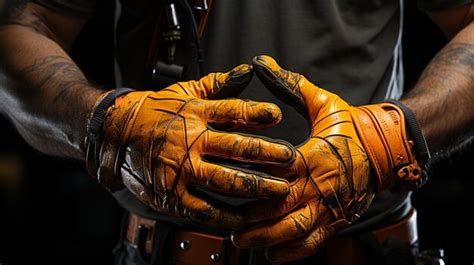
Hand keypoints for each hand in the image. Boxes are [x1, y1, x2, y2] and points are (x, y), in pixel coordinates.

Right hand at [86, 64, 294, 228]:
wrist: (118, 133)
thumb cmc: (157, 111)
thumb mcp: (186, 91)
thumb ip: (219, 83)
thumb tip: (248, 71)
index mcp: (195, 113)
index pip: (230, 111)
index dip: (255, 113)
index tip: (276, 115)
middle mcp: (190, 141)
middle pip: (235, 148)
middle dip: (267, 154)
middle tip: (290, 159)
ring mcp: (181, 169)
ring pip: (225, 180)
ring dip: (256, 186)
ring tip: (280, 190)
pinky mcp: (172, 194)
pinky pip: (203, 208)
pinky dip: (225, 215)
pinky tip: (245, 218)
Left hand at [231, 56, 426, 261]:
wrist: (387, 148)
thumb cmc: (353, 126)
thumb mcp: (324, 103)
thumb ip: (292, 86)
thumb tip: (263, 62)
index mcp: (312, 157)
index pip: (276, 171)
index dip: (252, 180)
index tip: (228, 183)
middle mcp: (318, 186)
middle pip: (280, 209)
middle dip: (253, 221)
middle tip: (230, 228)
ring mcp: (328, 207)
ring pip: (294, 231)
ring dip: (267, 240)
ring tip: (245, 243)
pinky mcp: (336, 220)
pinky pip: (313, 242)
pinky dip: (292, 252)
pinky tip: (273, 255)